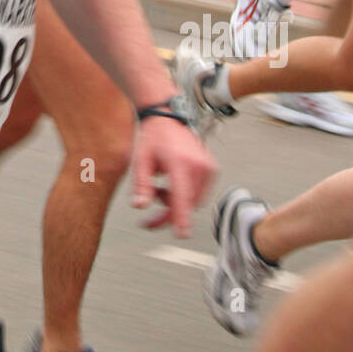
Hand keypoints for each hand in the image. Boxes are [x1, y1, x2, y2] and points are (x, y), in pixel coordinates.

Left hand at [131, 117, 216, 237]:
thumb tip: (140, 206)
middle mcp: (198, 165)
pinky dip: (186, 195)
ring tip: (159, 189)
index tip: (182, 234)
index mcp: (180, 162)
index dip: (181, 217)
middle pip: (187, 203)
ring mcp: (208, 167)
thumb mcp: (140, 161)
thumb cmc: (153, 138)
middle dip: (169, 214)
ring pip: (194, 201)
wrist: (168, 118)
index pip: (182, 195)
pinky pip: (199, 193)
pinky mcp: (212, 169)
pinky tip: (172, 184)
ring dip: (176, 203)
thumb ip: (141, 185)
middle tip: (148, 223)